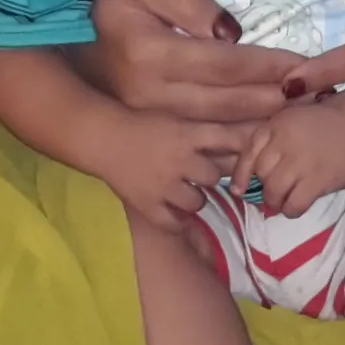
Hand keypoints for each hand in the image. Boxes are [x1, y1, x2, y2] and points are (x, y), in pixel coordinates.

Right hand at [86, 0, 304, 122]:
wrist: (70, 46)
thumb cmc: (114, 2)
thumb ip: (187, 1)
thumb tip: (229, 33)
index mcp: (150, 54)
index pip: (224, 64)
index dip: (267, 65)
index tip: (303, 64)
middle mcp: (152, 95)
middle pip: (227, 103)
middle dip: (274, 99)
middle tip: (316, 94)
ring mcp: (153, 118)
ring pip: (219, 128)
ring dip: (262, 122)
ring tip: (302, 113)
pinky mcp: (157, 129)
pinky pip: (205, 137)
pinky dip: (240, 135)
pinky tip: (267, 129)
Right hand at [94, 107, 246, 233]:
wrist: (104, 139)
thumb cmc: (140, 125)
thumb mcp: (175, 120)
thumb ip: (200, 133)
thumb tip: (234, 144)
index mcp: (188, 136)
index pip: (228, 141)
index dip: (239, 149)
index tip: (241, 155)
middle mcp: (180, 161)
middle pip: (214, 176)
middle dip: (209, 176)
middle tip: (199, 176)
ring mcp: (164, 186)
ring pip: (198, 202)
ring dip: (194, 199)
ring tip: (184, 193)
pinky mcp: (148, 205)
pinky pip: (173, 223)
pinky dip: (178, 222)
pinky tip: (176, 214)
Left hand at [237, 100, 344, 219]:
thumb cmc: (324, 126)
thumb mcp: (291, 122)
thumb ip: (269, 143)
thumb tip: (242, 183)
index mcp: (276, 124)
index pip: (248, 154)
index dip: (240, 175)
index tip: (239, 189)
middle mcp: (285, 141)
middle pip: (261, 175)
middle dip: (265, 186)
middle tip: (276, 189)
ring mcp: (301, 162)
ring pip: (273, 193)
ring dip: (276, 201)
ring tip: (285, 199)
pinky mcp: (317, 181)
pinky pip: (293, 205)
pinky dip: (291, 210)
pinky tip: (297, 205)